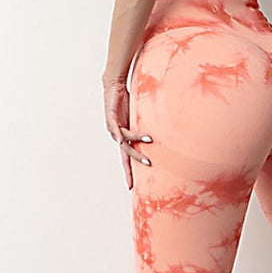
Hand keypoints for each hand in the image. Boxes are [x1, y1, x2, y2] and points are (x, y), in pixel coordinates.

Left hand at [103, 76, 152, 190]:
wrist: (113, 85)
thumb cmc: (126, 100)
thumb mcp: (138, 117)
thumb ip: (144, 126)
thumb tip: (160, 133)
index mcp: (124, 138)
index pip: (127, 158)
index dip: (129, 172)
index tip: (131, 187)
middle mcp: (117, 135)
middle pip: (126, 154)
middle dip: (134, 162)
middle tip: (148, 165)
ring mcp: (113, 128)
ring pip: (125, 140)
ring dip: (136, 141)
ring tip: (149, 140)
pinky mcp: (110, 117)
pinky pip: (115, 127)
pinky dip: (119, 133)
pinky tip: (121, 139)